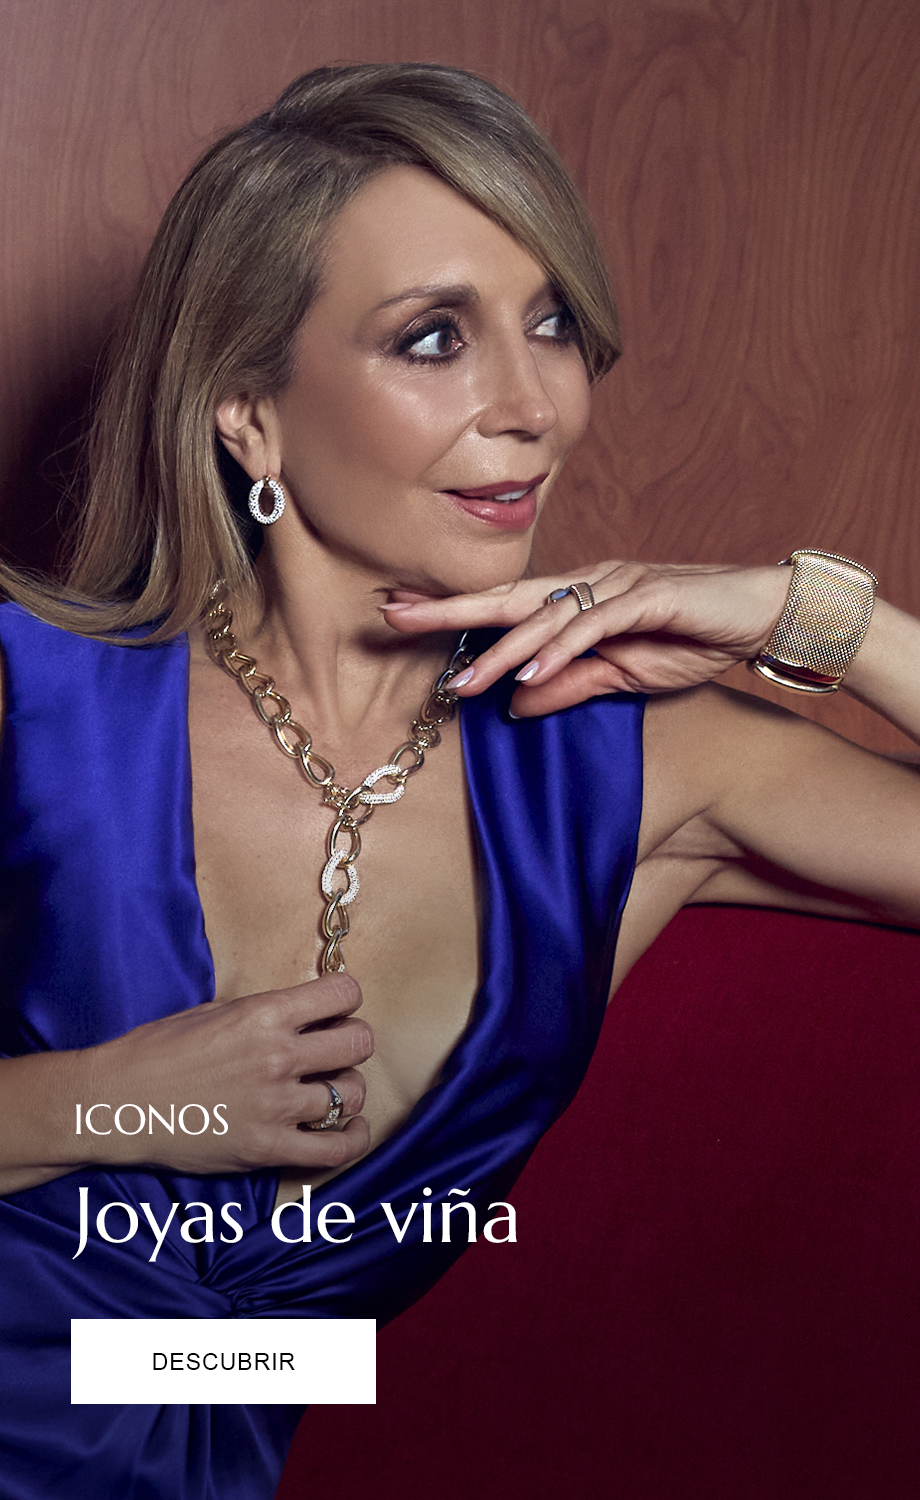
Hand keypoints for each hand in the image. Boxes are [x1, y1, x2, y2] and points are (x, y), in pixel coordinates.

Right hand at [77, 973, 371, 1175]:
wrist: (118, 1102)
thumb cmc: (159, 1051)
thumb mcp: (214, 1011)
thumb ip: (265, 1013)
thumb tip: (306, 1012)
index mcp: (264, 1014)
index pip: (343, 994)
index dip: (346, 999)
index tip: (335, 1008)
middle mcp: (277, 1057)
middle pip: (359, 1043)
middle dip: (353, 1041)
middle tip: (335, 1049)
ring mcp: (275, 1106)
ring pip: (353, 1094)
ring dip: (348, 1089)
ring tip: (331, 1089)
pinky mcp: (267, 1149)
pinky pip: (337, 1148)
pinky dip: (353, 1137)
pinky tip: (350, 1127)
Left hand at [383, 561, 789, 714]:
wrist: (758, 613)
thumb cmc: (691, 638)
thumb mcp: (621, 675)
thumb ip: (569, 685)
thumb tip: (515, 705)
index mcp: (575, 600)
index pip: (503, 607)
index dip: (451, 611)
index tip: (399, 616)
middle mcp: (587, 583)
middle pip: (506, 598)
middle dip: (447, 608)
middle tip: (391, 617)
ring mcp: (616, 584)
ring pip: (546, 618)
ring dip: (502, 651)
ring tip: (464, 682)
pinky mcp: (649, 596)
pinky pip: (596, 625)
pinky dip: (562, 649)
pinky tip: (532, 671)